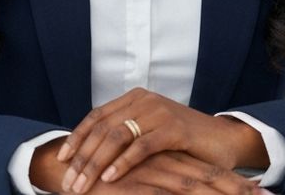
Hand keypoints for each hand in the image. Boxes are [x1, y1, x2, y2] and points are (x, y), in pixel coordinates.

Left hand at [56, 89, 268, 193]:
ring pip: (116, 137)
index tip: (60, 159)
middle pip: (101, 128)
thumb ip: (124, 137)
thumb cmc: (183, 144)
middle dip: (81, 158)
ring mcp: (159, 112)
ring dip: (95, 164)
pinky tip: (109, 178)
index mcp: (134, 98)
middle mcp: (144, 100)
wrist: (224, 141)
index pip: (96, 116)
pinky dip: (122, 163)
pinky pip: (141, 146)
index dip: (76, 137)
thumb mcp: (149, 134)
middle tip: (67, 183)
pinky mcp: (174, 129)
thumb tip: (88, 155)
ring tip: (82, 185)